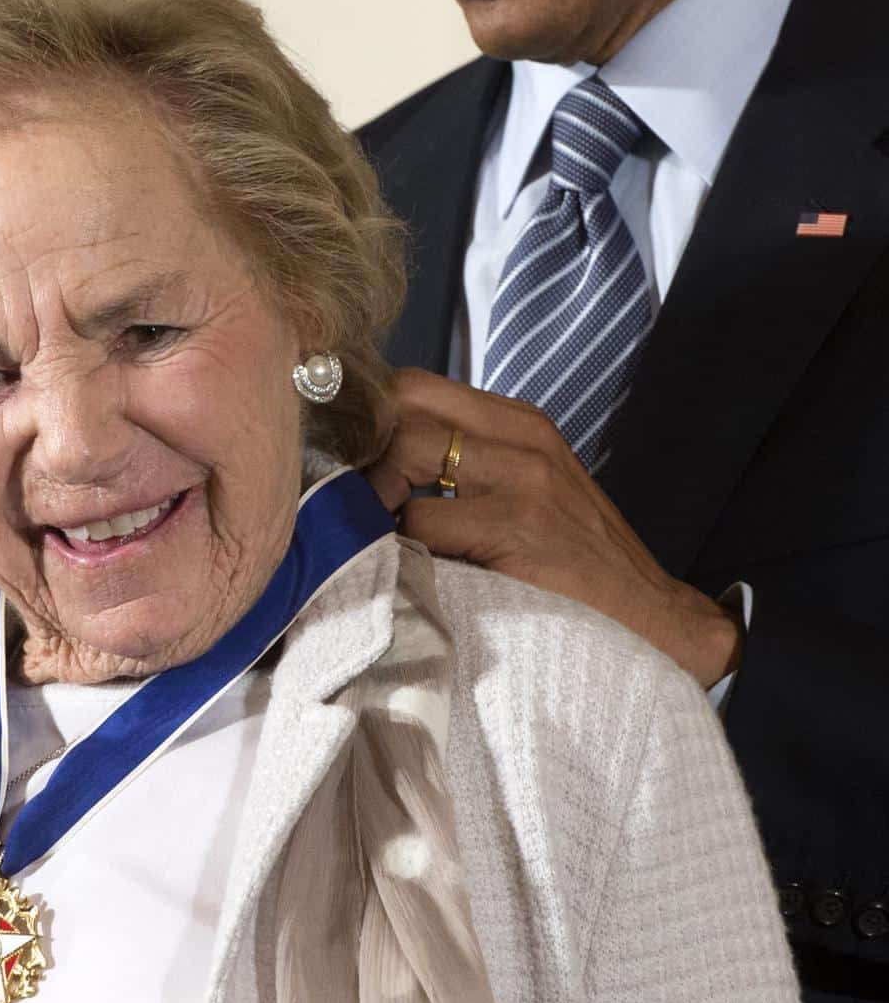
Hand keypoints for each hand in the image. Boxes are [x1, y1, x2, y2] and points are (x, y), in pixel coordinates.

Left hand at [366, 369, 743, 689]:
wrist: (653, 618)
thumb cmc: (576, 562)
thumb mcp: (527, 489)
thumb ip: (465, 464)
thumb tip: (371, 464)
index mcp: (519, 422)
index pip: (414, 384)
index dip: (368, 420)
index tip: (349, 466)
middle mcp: (522, 437)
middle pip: (402, 403)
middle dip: (363, 451)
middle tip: (356, 504)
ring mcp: (522, 479)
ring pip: (405, 450)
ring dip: (375, 497)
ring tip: (380, 537)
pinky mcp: (518, 528)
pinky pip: (422, 521)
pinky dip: (400, 546)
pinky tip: (412, 569)